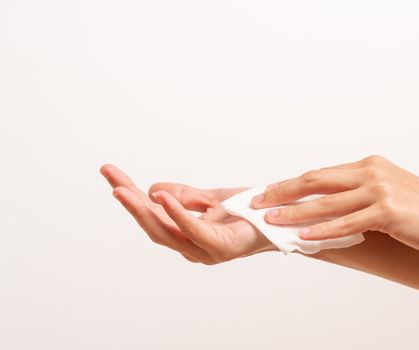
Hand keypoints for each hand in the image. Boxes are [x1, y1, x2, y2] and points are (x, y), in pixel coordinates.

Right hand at [100, 164, 274, 263]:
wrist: (281, 218)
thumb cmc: (249, 212)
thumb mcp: (211, 198)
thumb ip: (185, 196)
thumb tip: (154, 191)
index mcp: (187, 235)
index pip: (153, 214)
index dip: (131, 196)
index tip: (111, 173)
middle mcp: (192, 247)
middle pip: (153, 224)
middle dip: (130, 202)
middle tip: (111, 179)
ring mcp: (205, 251)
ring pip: (166, 231)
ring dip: (143, 210)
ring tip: (123, 190)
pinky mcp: (220, 248)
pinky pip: (192, 229)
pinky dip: (176, 213)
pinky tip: (161, 198)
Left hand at [251, 155, 418, 254]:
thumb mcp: (389, 191)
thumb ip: (359, 191)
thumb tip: (328, 203)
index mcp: (369, 165)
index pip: (322, 173)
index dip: (294, 183)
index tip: (272, 191)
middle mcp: (371, 172)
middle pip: (316, 180)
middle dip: (283, 190)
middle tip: (258, 199)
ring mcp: (379, 190)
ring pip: (326, 202)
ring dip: (294, 212)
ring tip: (270, 218)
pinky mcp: (387, 212)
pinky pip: (346, 223)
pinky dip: (321, 230)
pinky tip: (302, 236)